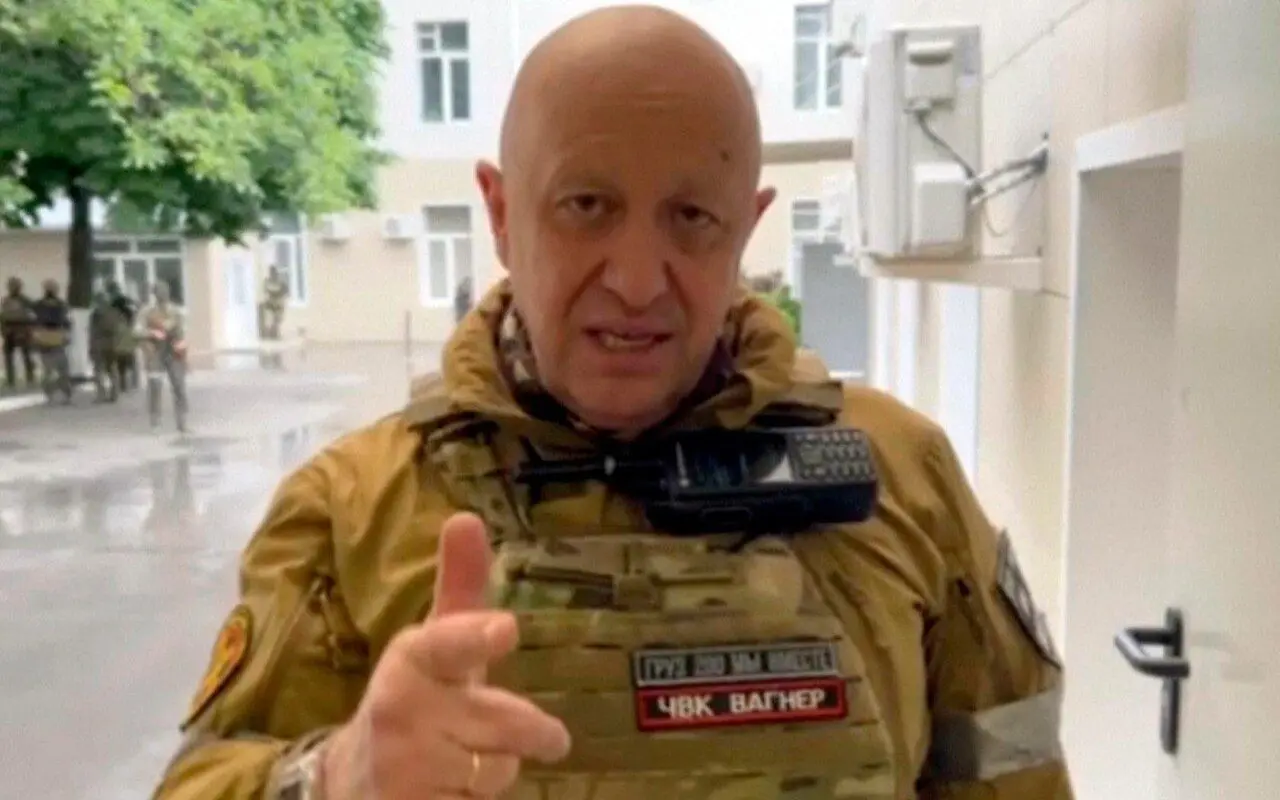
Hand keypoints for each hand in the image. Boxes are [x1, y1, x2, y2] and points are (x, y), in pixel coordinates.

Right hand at [321, 512, 570, 798]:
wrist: (354, 778)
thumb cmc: (417, 697)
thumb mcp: (437, 645)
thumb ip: (461, 587)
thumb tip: (466, 516)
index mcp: (411, 660)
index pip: (446, 645)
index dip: (475, 637)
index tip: (506, 628)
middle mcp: (400, 711)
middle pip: (503, 723)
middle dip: (530, 732)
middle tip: (546, 735)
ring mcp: (400, 769)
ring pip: (497, 771)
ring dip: (499, 770)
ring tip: (468, 759)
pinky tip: (452, 790)